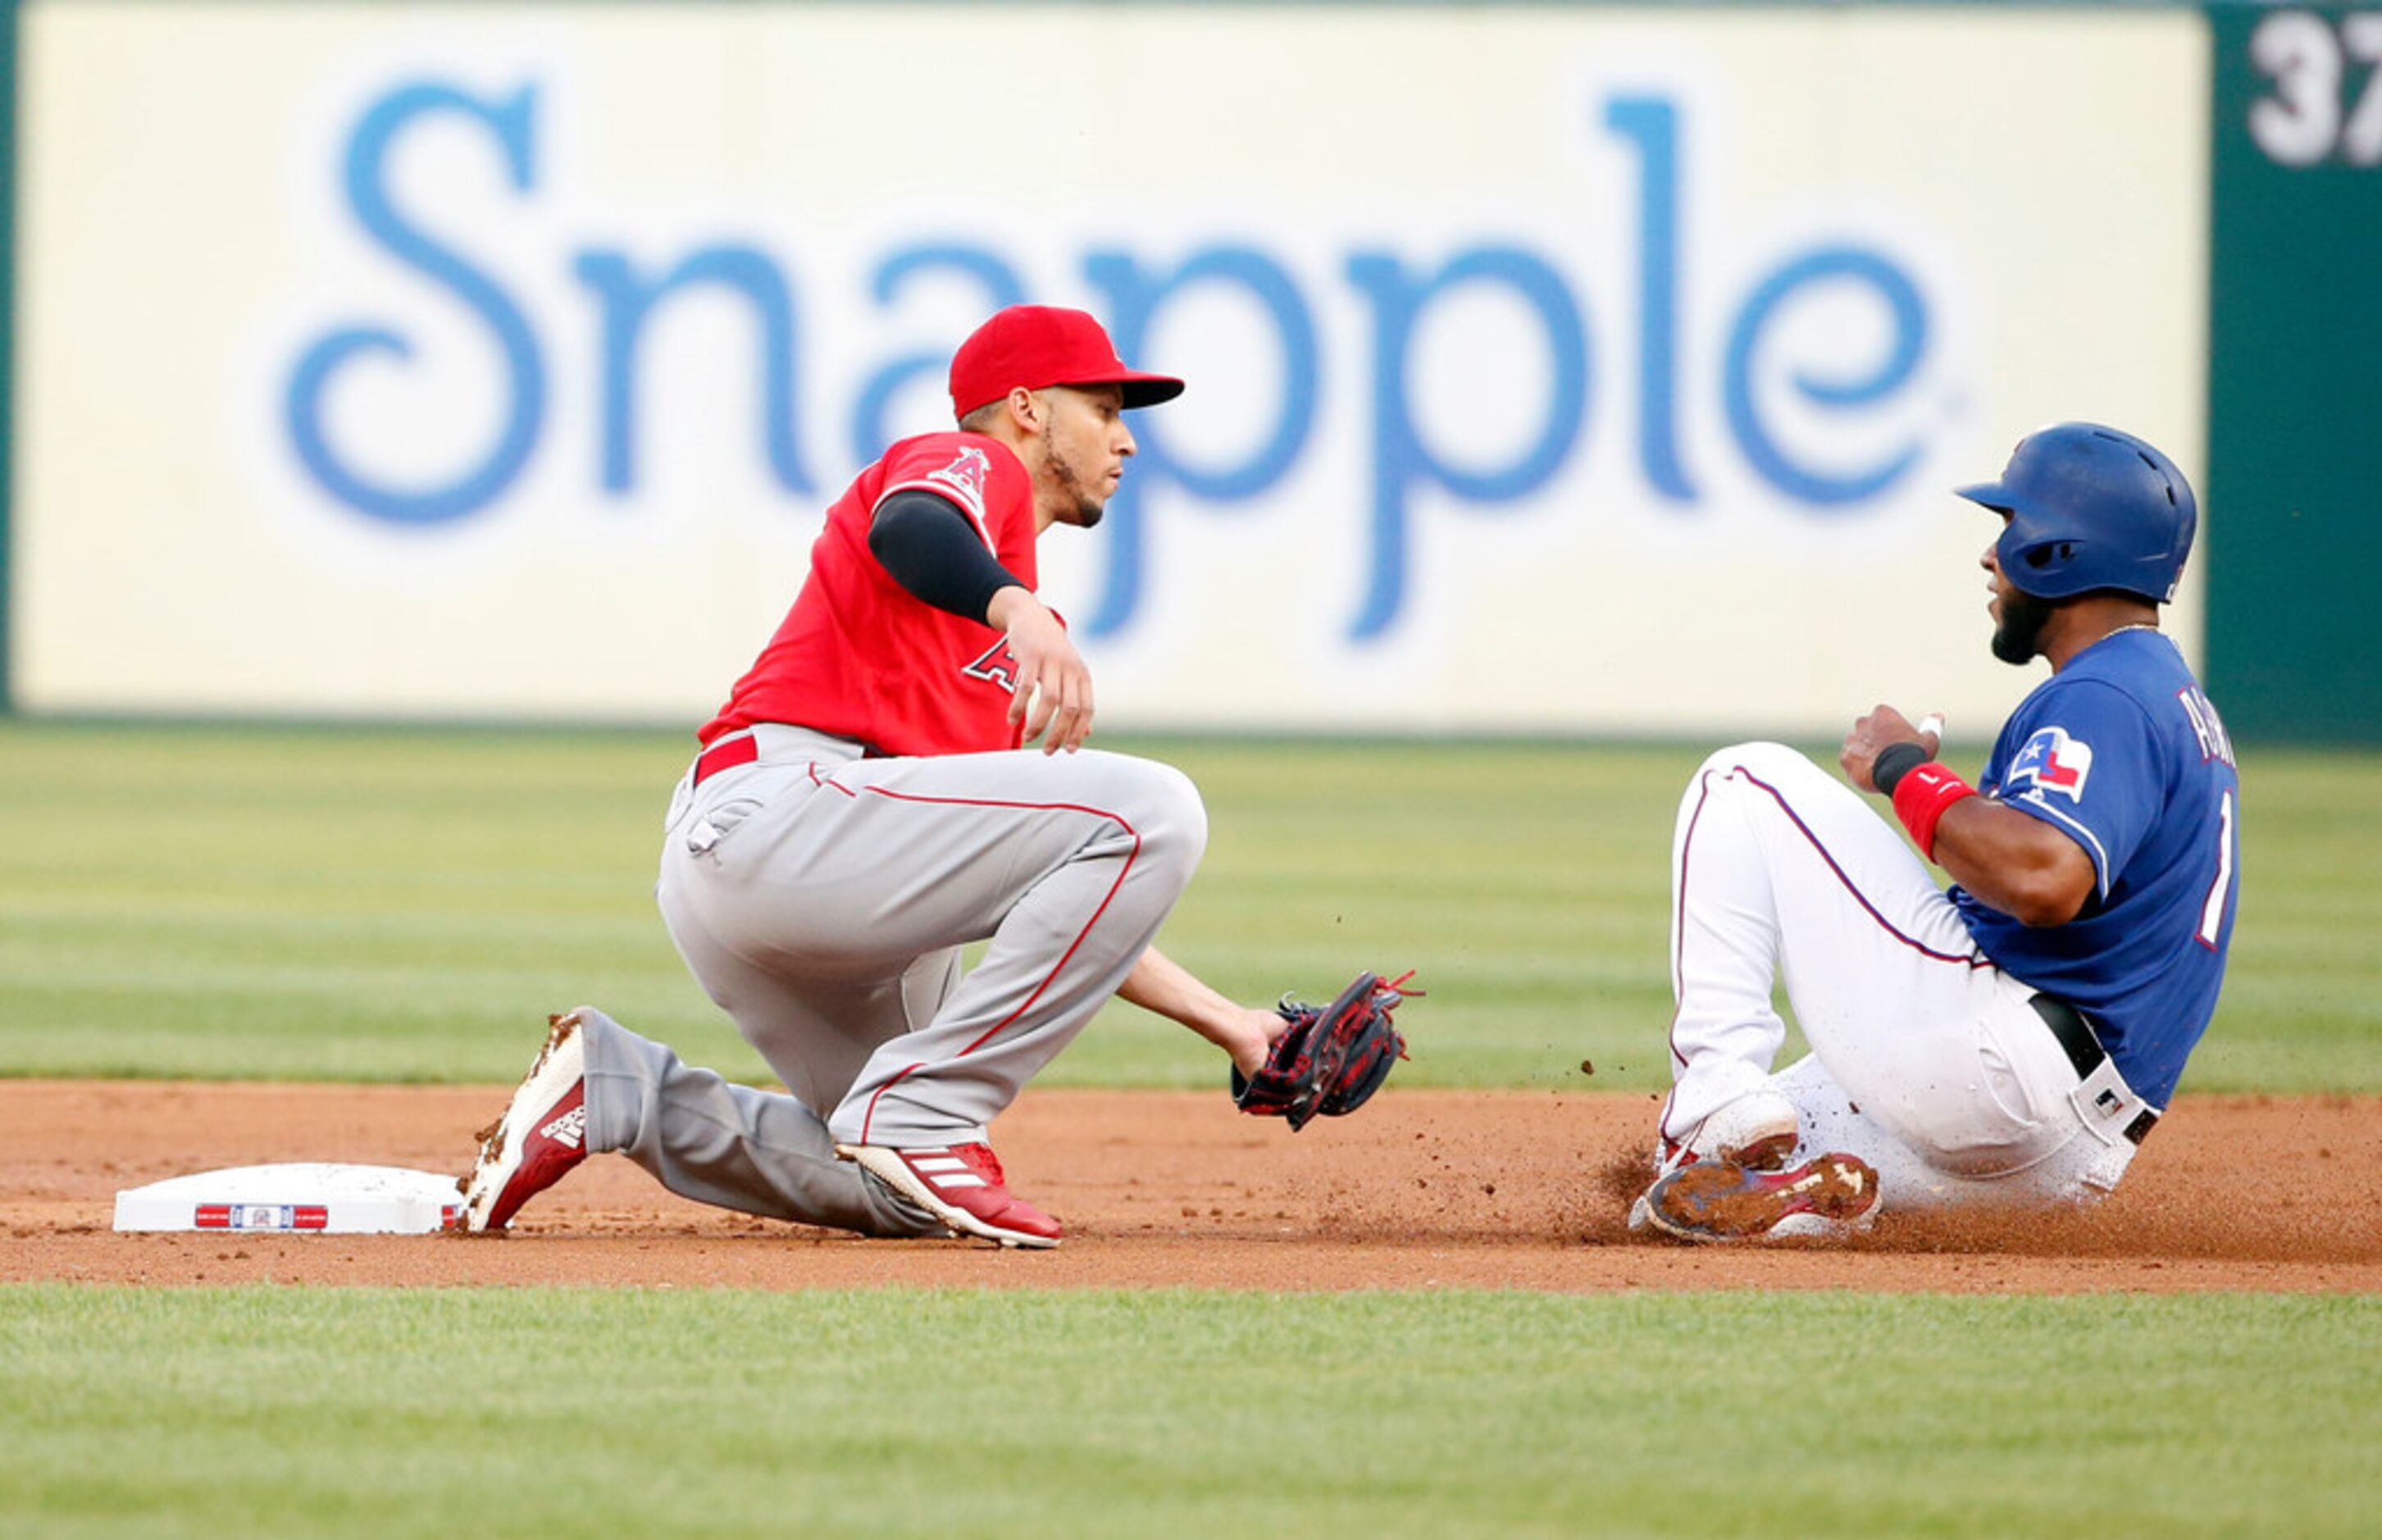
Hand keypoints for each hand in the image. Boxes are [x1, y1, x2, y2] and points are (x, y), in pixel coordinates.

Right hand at [988, 588, 1093, 752]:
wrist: (1031, 616)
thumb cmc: (1051, 651)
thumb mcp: (1069, 673)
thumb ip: (1078, 701)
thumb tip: (1087, 732)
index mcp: (1082, 675)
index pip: (1087, 709)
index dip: (1079, 731)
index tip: (1068, 750)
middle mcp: (1070, 668)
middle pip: (1070, 708)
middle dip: (1059, 734)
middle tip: (1047, 751)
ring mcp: (1051, 661)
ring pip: (1049, 700)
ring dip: (1038, 724)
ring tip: (1028, 738)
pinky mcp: (1031, 657)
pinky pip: (1025, 688)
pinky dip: (1019, 707)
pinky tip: (1012, 720)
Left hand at [1840, 704, 1941, 791]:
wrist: (1899, 774)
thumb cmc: (1915, 754)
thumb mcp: (1929, 739)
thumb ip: (1931, 726)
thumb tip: (1938, 716)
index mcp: (1882, 713)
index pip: (1882, 720)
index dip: (1890, 734)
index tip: (1898, 745)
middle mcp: (1863, 722)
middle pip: (1867, 731)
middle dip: (1874, 741)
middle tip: (1887, 757)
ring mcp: (1851, 739)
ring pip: (1856, 746)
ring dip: (1864, 754)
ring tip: (1879, 768)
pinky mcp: (1844, 757)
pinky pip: (1849, 761)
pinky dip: (1857, 767)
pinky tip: (1870, 775)